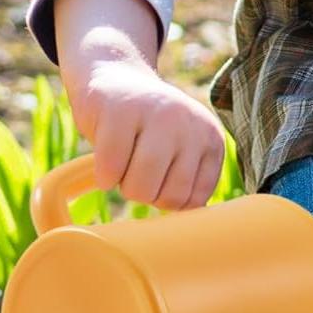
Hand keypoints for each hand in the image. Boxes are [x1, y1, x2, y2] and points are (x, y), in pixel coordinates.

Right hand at [67, 52, 226, 209]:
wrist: (114, 76)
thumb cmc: (147, 128)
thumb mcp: (181, 149)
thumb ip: (189, 182)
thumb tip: (187, 235)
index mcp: (210, 138)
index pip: (195, 201)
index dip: (169, 202)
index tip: (159, 180)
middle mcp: (190, 123)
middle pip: (167, 197)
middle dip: (145, 195)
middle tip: (137, 169)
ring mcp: (157, 113)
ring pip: (139, 187)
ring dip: (123, 185)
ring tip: (124, 161)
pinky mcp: (120, 111)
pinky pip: (109, 168)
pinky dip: (102, 175)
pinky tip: (106, 156)